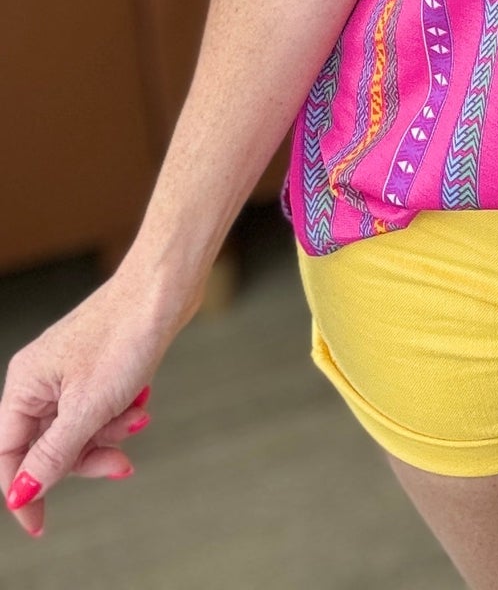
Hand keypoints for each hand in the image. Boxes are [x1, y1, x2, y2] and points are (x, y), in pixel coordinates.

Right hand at [1, 258, 194, 541]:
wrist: (165, 289)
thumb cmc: (125, 335)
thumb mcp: (88, 408)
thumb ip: (52, 454)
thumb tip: (21, 492)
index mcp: (24, 384)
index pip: (8, 453)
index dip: (22, 492)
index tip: (40, 525)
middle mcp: (40, 379)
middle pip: (47, 446)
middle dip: (84, 457)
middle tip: (119, 463)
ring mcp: (68, 374)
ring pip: (78, 431)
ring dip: (109, 433)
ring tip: (137, 416)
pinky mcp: (96, 369)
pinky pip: (99, 410)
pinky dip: (120, 413)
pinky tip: (141, 399)